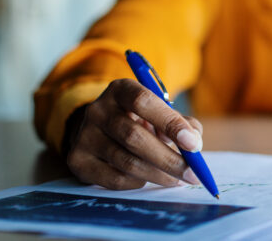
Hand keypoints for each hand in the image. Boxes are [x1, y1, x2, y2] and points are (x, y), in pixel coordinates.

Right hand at [64, 79, 203, 189]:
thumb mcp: (160, 111)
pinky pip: (114, 179)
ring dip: (158, 174)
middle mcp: (97, 110)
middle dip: (168, 159)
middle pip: (134, 137)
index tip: (193, 145)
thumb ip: (182, 123)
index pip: (144, 102)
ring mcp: (84, 135)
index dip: (170, 123)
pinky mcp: (78, 160)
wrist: (100, 129)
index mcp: (120, 90)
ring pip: (126, 161)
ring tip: (177, 179)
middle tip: (192, 174)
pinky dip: (138, 182)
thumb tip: (194, 145)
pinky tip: (150, 178)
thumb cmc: (140, 118)